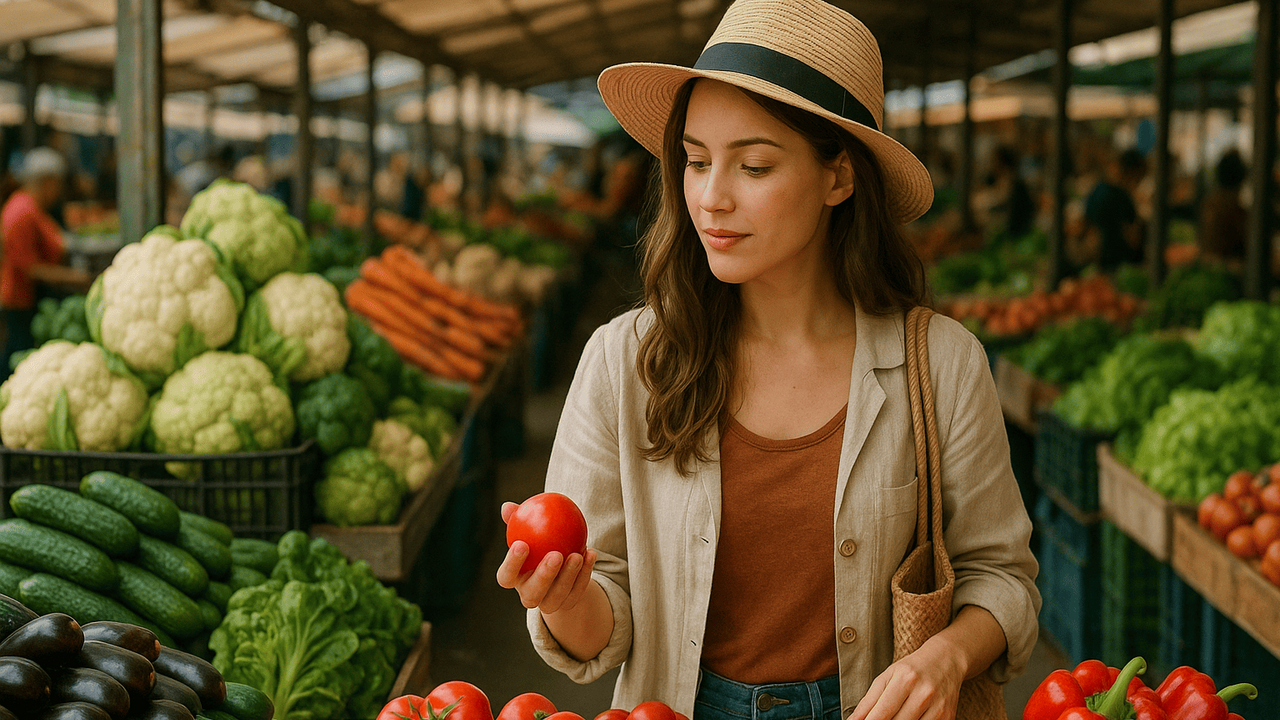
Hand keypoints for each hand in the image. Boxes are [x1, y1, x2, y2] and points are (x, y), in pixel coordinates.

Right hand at [495, 501, 598, 615]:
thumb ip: (518, 519)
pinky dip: (585, 573)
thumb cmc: (538, 543)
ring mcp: (549, 602)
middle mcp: (528, 594)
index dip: (512, 564)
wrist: (559, 568)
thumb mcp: (528, 531)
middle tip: (556, 555)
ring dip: (568, 576)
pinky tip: (591, 554)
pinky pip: (577, 591)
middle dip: (544, 576)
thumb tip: (507, 506)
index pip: (506, 576)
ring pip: (557, 596)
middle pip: (532, 593)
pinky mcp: (568, 603)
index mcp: (514, 578)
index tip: (522, 544)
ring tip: (577, 555)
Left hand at [848, 638, 964, 719]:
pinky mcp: (948, 717)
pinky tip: (908, 719)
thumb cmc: (911, 669)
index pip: (883, 712)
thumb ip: (868, 701)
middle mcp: (924, 694)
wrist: (946, 660)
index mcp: (905, 679)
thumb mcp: (887, 677)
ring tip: (892, 718)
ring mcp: (938, 707)